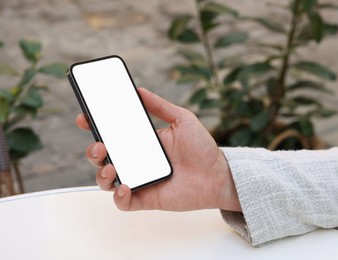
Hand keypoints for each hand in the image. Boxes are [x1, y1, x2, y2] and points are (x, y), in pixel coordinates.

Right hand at [76, 87, 240, 211]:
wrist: (217, 175)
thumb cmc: (202, 148)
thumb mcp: (182, 119)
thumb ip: (160, 106)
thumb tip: (139, 90)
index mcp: (141, 141)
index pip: (112, 134)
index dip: (95, 126)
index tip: (84, 117)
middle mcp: (136, 161)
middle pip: (104, 157)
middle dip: (93, 150)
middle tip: (100, 144)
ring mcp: (139, 180)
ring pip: (107, 180)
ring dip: (101, 173)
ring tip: (110, 164)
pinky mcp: (145, 198)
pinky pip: (123, 202)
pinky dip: (118, 196)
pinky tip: (125, 186)